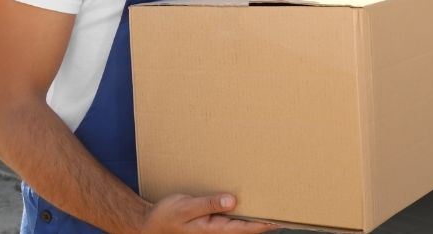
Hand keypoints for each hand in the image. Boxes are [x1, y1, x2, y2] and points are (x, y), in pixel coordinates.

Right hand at [140, 194, 278, 233]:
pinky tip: (247, 204)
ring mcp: (214, 228)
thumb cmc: (167, 216)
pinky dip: (240, 213)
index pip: (244, 228)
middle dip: (262, 219)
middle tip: (282, 208)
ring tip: (271, 204)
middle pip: (245, 227)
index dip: (262, 224)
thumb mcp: (186, 207)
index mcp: (212, 229)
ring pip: (239, 223)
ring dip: (253, 216)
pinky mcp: (210, 224)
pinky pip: (230, 220)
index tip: (279, 218)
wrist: (150, 224)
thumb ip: (209, 204)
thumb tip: (231, 201)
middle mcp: (216, 231)